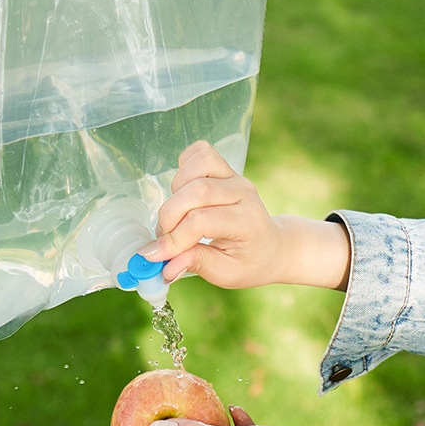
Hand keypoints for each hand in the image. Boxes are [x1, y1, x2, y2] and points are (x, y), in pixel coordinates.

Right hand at [139, 141, 350, 290]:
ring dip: (177, 189)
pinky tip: (183, 191)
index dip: (173, 238)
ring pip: (199, 164)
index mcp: (247, 222)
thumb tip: (163, 264)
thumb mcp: (225, 273)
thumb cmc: (247, 261)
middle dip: (169, 215)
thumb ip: (194, 264)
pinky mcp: (225, 167)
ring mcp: (234, 176)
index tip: (154, 255)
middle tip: (163, 236)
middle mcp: (243, 193)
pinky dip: (184, 167)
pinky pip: (200, 152)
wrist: (270, 247)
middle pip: (197, 191)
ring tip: (177, 213)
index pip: (201, 221)